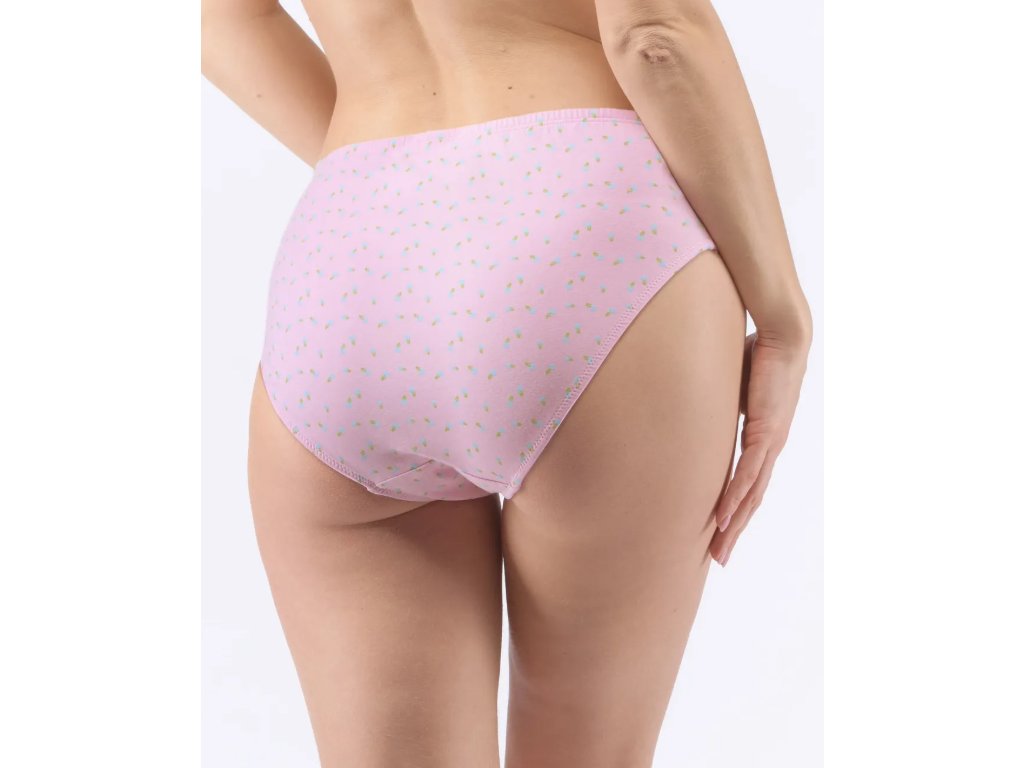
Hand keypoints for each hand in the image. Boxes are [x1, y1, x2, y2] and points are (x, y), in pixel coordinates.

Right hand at [710, 328, 808, 565]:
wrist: (783, 334)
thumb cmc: (758, 353)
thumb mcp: (728, 387)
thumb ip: (714, 404)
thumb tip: (691, 405)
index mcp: (762, 438)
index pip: (747, 483)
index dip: (734, 509)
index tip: (719, 531)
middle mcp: (770, 447)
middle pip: (751, 499)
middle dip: (735, 531)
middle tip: (719, 558)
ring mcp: (770, 443)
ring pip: (751, 494)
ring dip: (735, 525)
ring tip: (720, 550)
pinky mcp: (766, 432)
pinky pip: (748, 473)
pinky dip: (735, 498)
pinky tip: (725, 518)